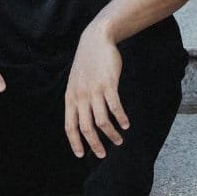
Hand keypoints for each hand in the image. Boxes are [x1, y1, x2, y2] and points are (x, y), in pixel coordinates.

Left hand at [64, 29, 128, 158]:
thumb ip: (78, 99)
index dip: (75, 142)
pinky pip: (115, 107)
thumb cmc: (87, 63)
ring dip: (111, 133)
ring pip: (101, 120)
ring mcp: (94, 91)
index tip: (81, 155)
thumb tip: (83, 118)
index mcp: (70, 97)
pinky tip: (126, 124)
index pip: (70, 126)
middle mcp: (80, 96)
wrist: (95, 40)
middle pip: (86, 128)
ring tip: (119, 140)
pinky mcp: (108, 84)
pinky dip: (121, 118)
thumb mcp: (76, 82)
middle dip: (95, 144)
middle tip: (103, 154)